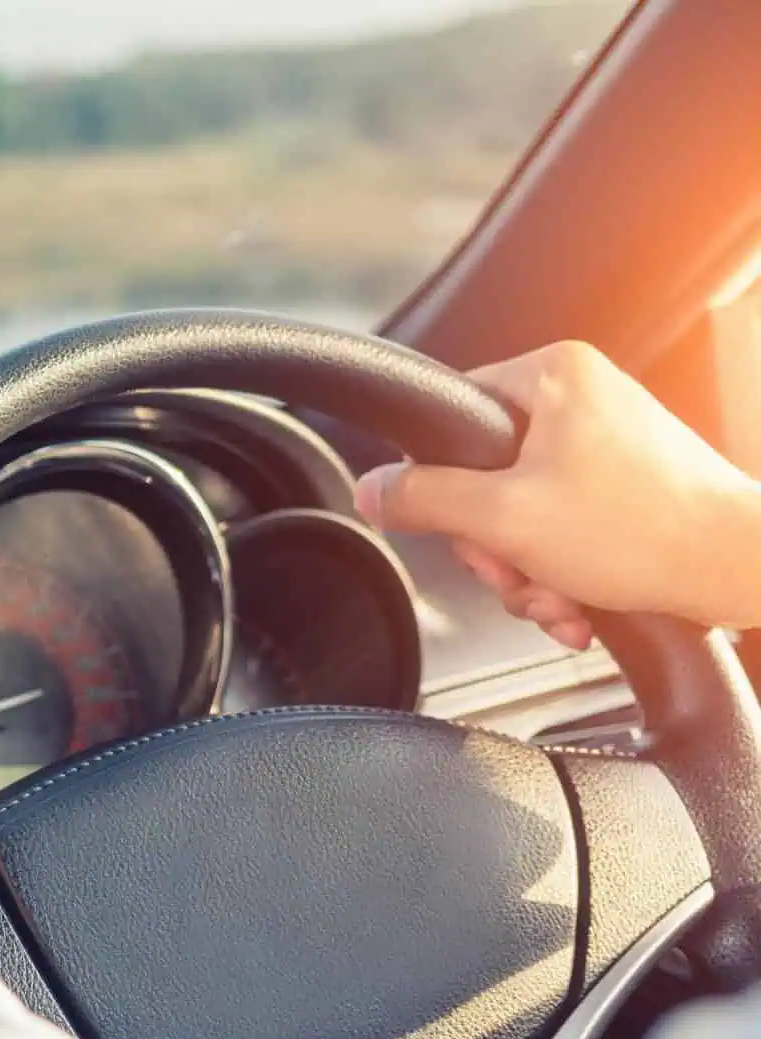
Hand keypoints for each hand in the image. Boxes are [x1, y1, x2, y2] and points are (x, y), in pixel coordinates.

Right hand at [355, 340, 760, 648]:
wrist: (740, 570)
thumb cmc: (645, 532)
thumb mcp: (504, 519)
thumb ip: (423, 500)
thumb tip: (372, 490)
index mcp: (553, 374)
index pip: (451, 417)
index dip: (440, 483)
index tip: (462, 526)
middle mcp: (585, 396)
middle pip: (485, 477)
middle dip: (496, 547)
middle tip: (517, 571)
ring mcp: (611, 442)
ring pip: (522, 512)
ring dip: (527, 572)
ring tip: (557, 599)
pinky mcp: (631, 486)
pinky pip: (563, 528)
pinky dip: (562, 574)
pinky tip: (578, 605)